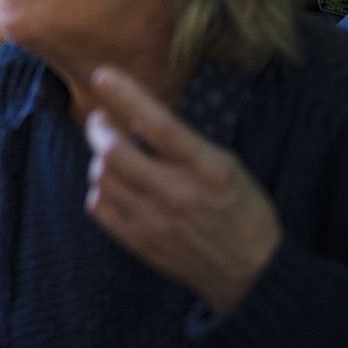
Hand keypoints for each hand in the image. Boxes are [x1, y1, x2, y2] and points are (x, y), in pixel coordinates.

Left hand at [82, 66, 281, 313]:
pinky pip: (98, 205)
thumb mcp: (226, 165)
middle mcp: (177, 193)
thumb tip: (138, 116)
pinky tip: (114, 185)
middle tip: (102, 120)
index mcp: (208, 168)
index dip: (127, 96)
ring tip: (111, 154)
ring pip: (102, 176)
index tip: (103, 75)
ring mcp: (154, 220)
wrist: (250, 272)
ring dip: (99, 158)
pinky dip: (99, 188)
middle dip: (99, 127)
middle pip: (115, 152)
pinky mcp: (138, 241)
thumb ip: (184, 144)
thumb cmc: (241, 210)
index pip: (160, 125)